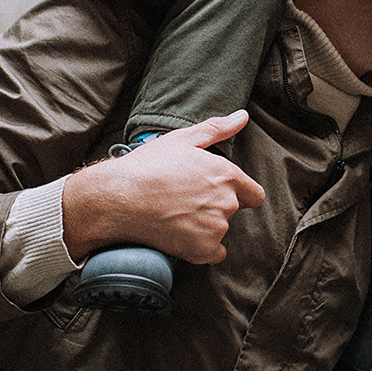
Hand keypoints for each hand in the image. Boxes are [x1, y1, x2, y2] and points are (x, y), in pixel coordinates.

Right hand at [60, 112, 265, 264]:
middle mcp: (226, 201)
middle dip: (215, 207)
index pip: (254, 194)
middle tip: (184, 200)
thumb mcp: (182, 139)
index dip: (236, 193)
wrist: (117, 197)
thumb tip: (242, 117)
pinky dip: (200, 248)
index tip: (214, 193)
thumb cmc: (147, 165)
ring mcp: (216, 228)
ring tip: (175, 215)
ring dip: (205, 227)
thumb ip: (218, 129)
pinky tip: (179, 235)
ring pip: (220, 231)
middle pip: (232, 211)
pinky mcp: (203, 250)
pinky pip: (214, 254)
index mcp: (227, 174)